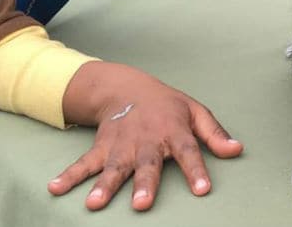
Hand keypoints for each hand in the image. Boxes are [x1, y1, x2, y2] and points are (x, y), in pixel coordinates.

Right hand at [47, 61, 242, 210]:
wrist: (127, 86)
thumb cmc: (167, 105)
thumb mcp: (194, 111)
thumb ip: (214, 133)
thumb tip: (237, 150)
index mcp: (173, 131)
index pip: (189, 151)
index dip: (196, 170)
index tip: (202, 190)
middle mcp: (147, 139)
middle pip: (147, 163)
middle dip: (144, 183)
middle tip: (141, 205)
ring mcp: (121, 144)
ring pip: (113, 166)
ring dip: (104, 185)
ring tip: (94, 204)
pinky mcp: (101, 147)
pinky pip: (84, 162)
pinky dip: (68, 175)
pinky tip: (54, 188)